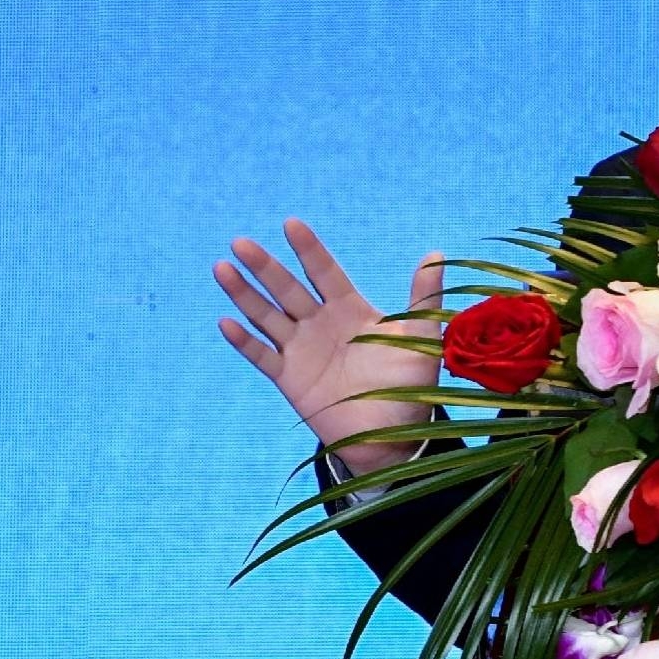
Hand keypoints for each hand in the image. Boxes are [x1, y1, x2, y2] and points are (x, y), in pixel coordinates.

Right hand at [215, 218, 442, 476]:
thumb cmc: (411, 386)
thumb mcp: (421, 339)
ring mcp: (301, 350)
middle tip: (241, 242)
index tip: (291, 223)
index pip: (325, 272)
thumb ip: (424, 298)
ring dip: (244, 294)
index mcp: (350, 309)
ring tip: (222, 267)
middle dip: (265, 266)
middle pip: (288, 289)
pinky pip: (262, 356)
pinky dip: (244, 341)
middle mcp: (321, 324)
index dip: (309, 249)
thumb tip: (436, 254)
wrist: (393, 435)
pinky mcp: (289, 378)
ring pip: (267, 315)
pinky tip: (226, 322)